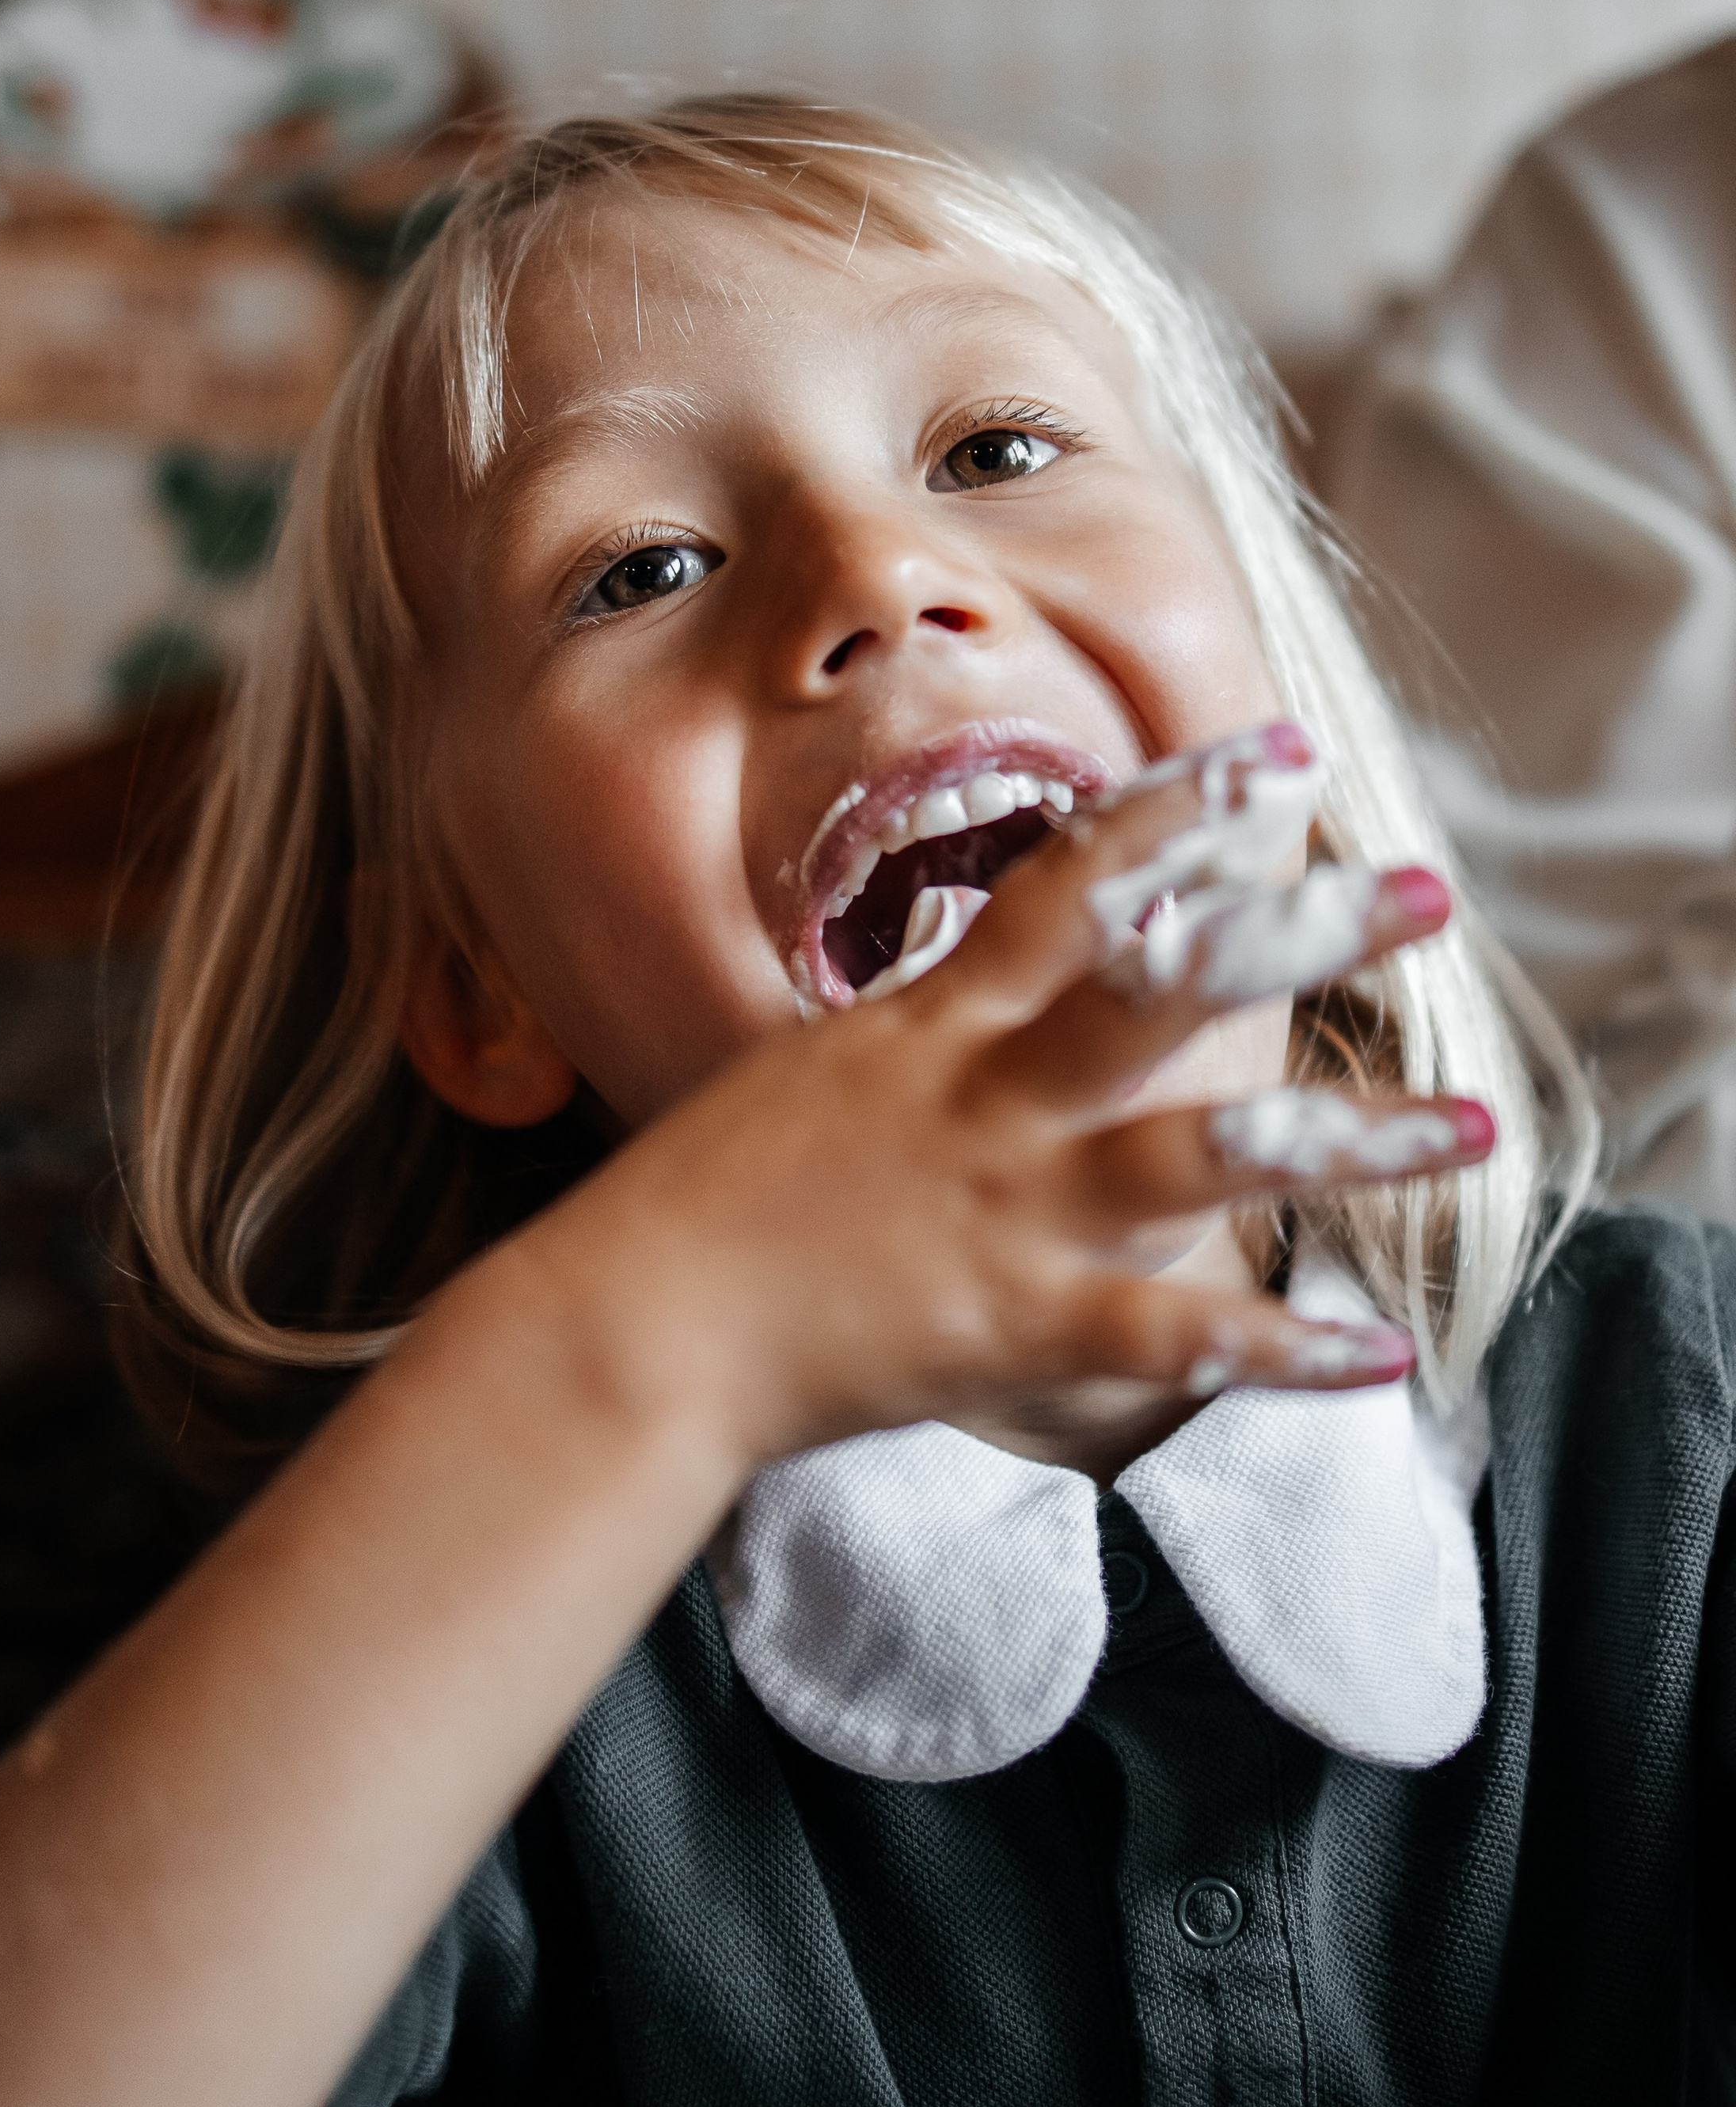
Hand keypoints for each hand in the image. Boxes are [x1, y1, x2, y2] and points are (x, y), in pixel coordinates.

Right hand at [552, 722, 1490, 1473]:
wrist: (633, 1327)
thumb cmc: (696, 1204)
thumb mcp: (802, 1080)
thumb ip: (907, 1046)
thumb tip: (974, 1005)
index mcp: (932, 1026)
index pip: (1072, 883)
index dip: (1183, 809)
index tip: (1281, 755)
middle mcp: (989, 1100)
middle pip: (1169, 987)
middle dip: (1301, 932)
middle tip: (1423, 889)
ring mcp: (1010, 1213)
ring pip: (1205, 1156)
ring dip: (1349, 1138)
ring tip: (1472, 1126)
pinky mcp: (1016, 1329)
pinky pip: (1173, 1343)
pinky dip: (1281, 1352)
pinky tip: (1381, 1349)